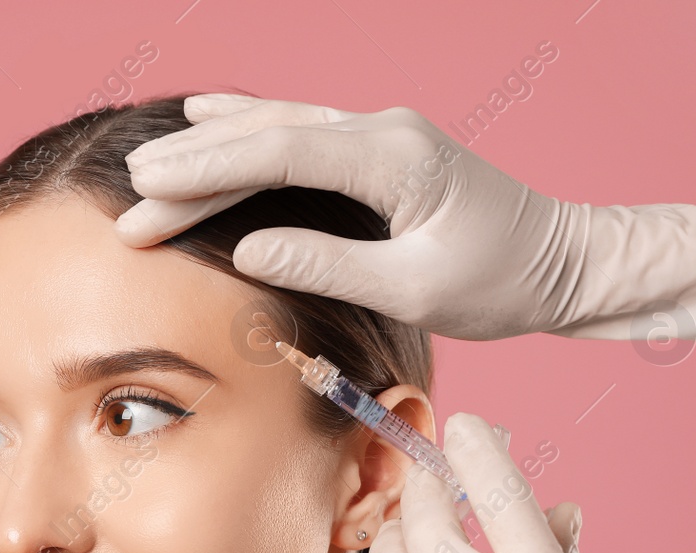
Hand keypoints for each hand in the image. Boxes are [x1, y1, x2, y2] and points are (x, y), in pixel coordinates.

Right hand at [117, 95, 695, 343]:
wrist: (564, 261)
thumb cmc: (500, 282)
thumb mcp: (416, 289)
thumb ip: (329, 263)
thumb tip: (248, 247)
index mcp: (394, 160)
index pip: (280, 154)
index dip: (208, 170)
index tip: (150, 189)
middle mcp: (384, 132)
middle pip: (268, 138)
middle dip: (194, 168)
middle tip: (131, 198)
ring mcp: (381, 135)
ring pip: (279, 127)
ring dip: (212, 148)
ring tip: (149, 163)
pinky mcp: (379, 151)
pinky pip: (299, 132)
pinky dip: (248, 130)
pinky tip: (211, 119)